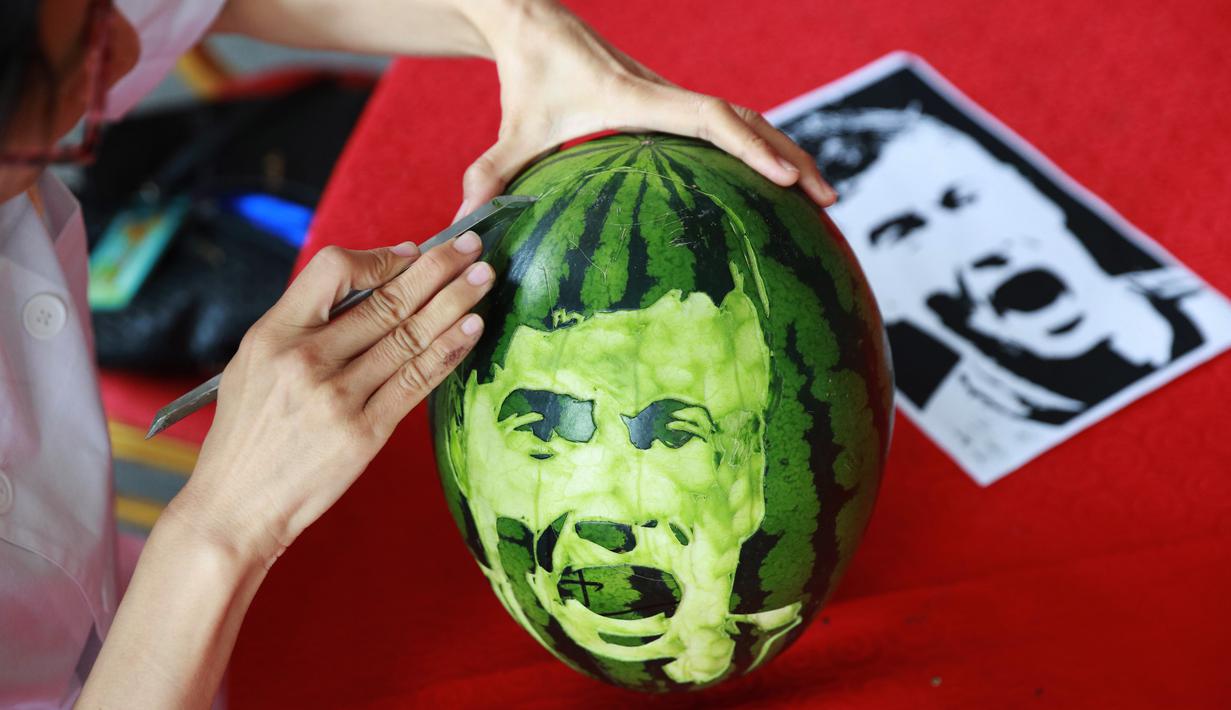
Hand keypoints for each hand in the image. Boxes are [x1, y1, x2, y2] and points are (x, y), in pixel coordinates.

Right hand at [166, 234, 493, 567]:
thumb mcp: (255, 362)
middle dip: (437, 269)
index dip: (380, 257)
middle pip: (386, 301)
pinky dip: (448, 352)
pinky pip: (416, 382)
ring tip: (484, 279)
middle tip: (472, 246)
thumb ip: (304, 323)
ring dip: (454, 304)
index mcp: (274, 334)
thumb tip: (370, 281)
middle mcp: (306, 361)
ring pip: (409, 337)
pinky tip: (471, 329)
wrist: (236, 505)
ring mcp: (337, 398)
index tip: (414, 251)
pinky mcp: (364, 433)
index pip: (333, 270)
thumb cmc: (250, 431)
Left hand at [456, 0, 835, 217]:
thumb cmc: (525, 79)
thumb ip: (491, 179)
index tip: (784, 177)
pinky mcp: (670, 104)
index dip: (750, 146)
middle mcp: (667, 95)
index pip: (710, 119)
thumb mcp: (509, 133)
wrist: (534, 25)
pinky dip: (758, 146)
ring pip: (744, 120)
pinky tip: (774, 177)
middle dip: (791, 157)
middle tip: (830, 200)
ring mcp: (673, 98)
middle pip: (746, 120)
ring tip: (821, 194)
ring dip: (784, 151)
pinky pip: (727, 124)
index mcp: (639, 101)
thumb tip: (462, 231)